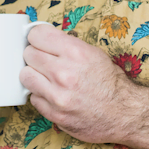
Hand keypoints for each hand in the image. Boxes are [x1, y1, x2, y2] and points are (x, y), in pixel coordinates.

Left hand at [21, 25, 141, 144]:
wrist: (124, 113)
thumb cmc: (109, 82)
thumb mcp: (93, 53)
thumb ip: (66, 45)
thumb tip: (43, 38)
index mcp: (75, 52)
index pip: (36, 35)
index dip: (37, 38)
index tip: (40, 42)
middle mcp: (64, 73)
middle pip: (28, 54)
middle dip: (35, 56)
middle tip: (44, 61)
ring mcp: (57, 95)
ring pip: (25, 76)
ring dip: (34, 76)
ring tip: (46, 78)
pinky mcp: (54, 114)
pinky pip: (33, 98)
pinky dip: (41, 96)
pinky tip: (53, 95)